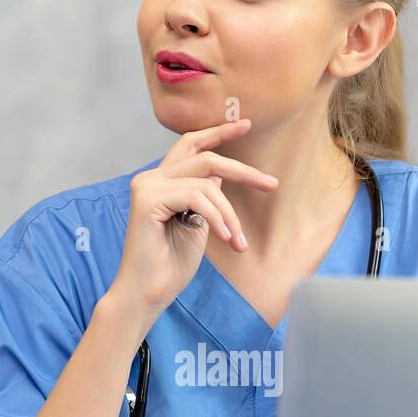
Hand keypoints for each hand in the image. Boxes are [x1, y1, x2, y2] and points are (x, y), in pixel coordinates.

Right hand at [100, 118, 278, 340]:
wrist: (148, 293)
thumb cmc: (171, 265)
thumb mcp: (197, 224)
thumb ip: (203, 197)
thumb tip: (218, 175)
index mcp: (158, 182)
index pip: (190, 147)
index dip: (217, 133)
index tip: (245, 124)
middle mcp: (149, 179)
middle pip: (205, 159)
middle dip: (242, 170)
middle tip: (271, 184)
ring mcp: (146, 187)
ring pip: (206, 183)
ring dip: (229, 214)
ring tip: (236, 241)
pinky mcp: (147, 200)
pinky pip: (197, 198)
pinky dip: (217, 218)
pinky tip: (225, 239)